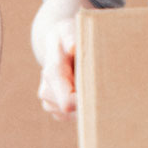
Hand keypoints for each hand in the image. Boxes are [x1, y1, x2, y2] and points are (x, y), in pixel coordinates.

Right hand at [30, 0, 89, 119]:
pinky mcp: (54, 109)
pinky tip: (83, 89)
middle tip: (100, 85)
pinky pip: (73, 116)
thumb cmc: (66, 36)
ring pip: (75, 115)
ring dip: (86, 102)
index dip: (86, 101)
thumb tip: (73, 47)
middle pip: (74, 111)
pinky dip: (82, 106)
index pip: (68, 102)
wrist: (55, 45)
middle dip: (89, 101)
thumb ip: (70, 38)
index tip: (101, 92)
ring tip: (87, 82)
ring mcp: (49, 103)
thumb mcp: (68, 30)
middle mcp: (46, 92)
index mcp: (52, 75)